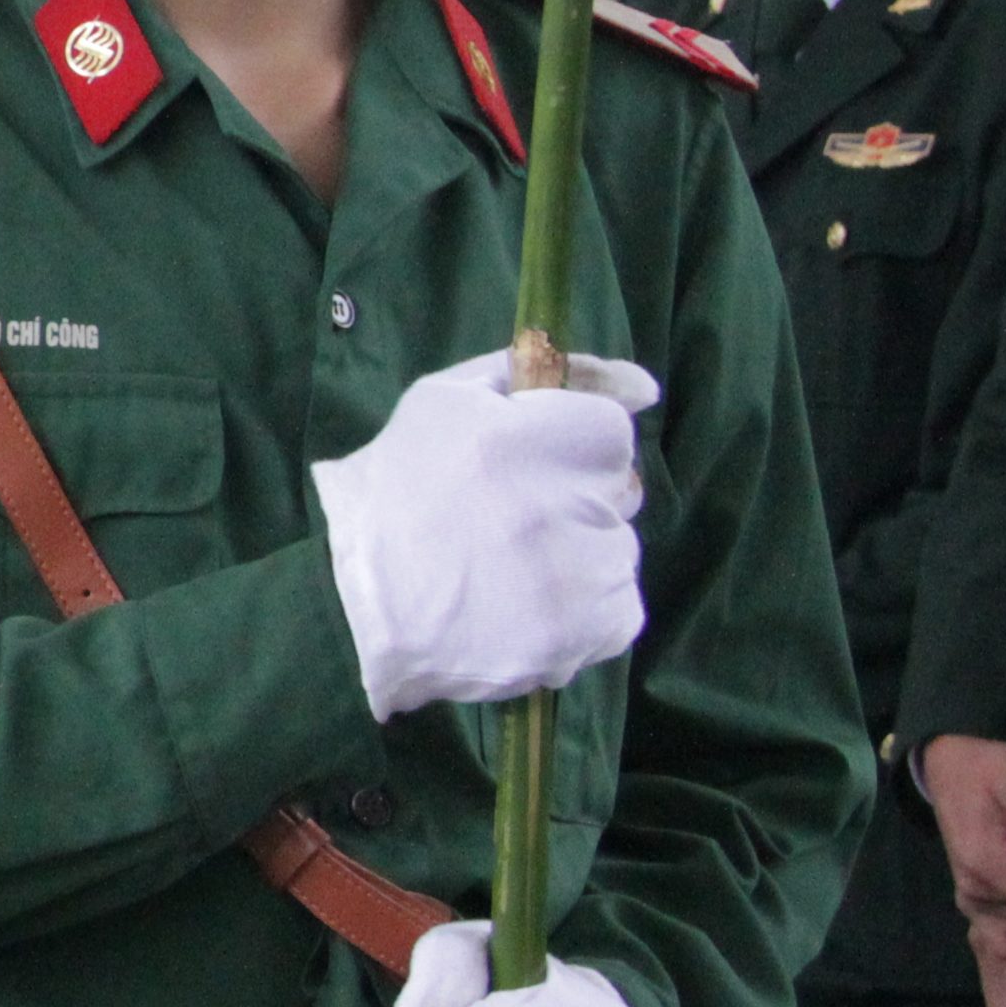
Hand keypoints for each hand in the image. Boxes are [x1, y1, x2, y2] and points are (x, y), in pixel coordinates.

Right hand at [317, 351, 655, 719]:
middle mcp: (562, 507)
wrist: (361, 604)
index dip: (565, 447)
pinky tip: (529, 610)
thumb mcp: (444, 400)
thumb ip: (536, 370)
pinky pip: (617, 612)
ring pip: (619, 553)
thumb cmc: (398, 490)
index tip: (523, 467)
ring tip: (510, 573)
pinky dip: (584, 612)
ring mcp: (580, 577)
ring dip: (581, 557)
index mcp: (524, 440)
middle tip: (506, 523)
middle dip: (577, 500)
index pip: (609, 432)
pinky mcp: (587, 636)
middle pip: (619, 493)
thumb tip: (644, 387)